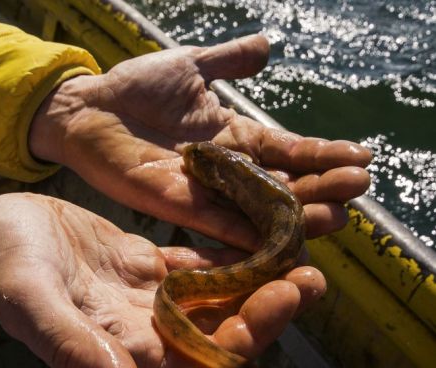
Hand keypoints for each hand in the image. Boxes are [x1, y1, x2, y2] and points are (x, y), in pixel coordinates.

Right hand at [0, 182, 325, 367]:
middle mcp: (144, 330)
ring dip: (255, 278)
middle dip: (268, 306)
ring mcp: (146, 298)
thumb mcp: (35, 307)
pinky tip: (254, 232)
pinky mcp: (142, 265)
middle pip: (220, 330)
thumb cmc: (3, 269)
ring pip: (214, 297)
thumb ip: (79, 357)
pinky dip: (224, 252)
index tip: (284, 294)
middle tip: (310, 274)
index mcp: (125, 350)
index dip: (248, 334)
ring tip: (297, 248)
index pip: (203, 359)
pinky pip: (194, 265)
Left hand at [30, 34, 371, 250]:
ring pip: (258, 210)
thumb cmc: (135, 87)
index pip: (287, 149)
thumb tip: (267, 46)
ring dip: (297, 215)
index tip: (361, 156)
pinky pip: (218, 223)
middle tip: (358, 187)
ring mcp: (202, 190)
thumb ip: (228, 62)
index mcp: (232, 136)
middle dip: (322, 186)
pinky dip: (249, 233)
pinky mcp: (175, 204)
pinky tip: (280, 238)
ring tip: (337, 214)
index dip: (323, 154)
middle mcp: (224, 169)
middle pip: (282, 184)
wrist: (89, 107)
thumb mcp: (191, 66)